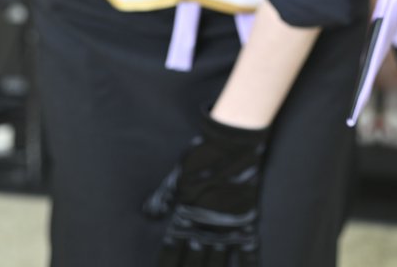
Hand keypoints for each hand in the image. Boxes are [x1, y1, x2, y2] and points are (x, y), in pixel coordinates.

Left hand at [143, 110, 268, 265]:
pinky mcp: (245, 223)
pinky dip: (248, 266)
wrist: (232, 143)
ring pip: (217, 264)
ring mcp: (226, 228)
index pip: (170, 250)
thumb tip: (148, 214)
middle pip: (193, 263)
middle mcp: (205, 228)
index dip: (165, 264)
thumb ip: (163, 196)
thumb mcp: (178, 175)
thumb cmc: (202, 155)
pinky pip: (247, 252)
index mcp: (186, 217)